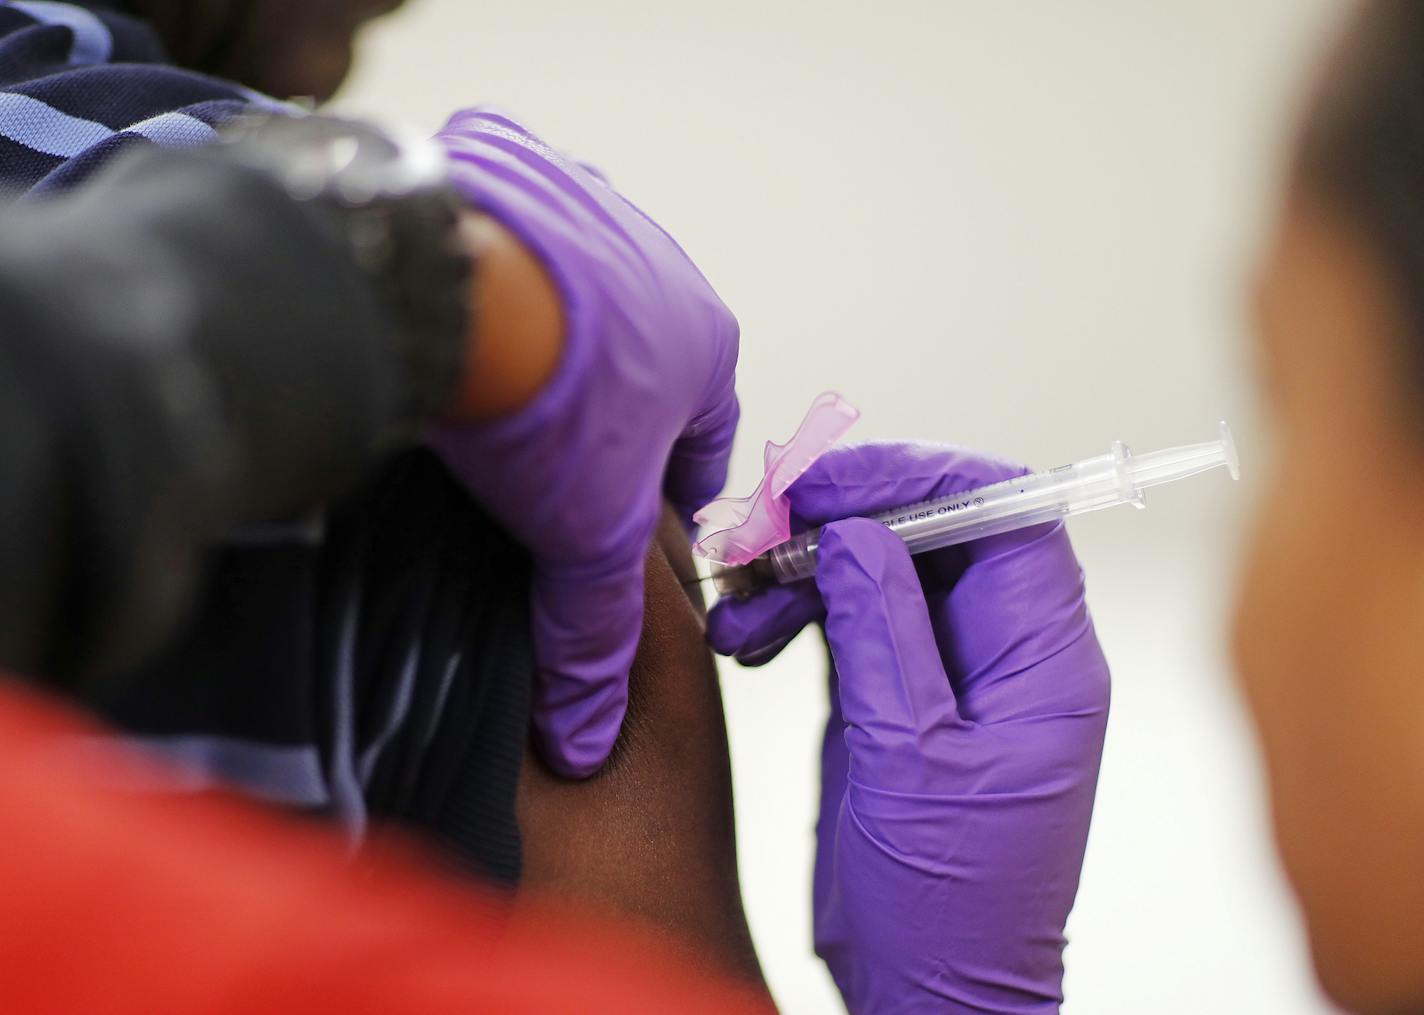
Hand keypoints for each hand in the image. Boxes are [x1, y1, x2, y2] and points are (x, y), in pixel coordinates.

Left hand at [431, 110, 738, 777]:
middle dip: (607, 416)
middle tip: (550, 465)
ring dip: (548, 341)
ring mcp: (584, 206)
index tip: (639, 522)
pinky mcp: (506, 169)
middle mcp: (660, 262)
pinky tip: (444, 325)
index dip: (674, 492)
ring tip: (489, 397)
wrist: (448, 282)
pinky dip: (485, 276)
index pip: (704, 436)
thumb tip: (589, 738)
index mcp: (706, 340)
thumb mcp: (584, 536)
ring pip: (574, 297)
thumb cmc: (548, 402)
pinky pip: (505, 231)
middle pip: (639, 363)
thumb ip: (594, 633)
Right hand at [708, 443, 1109, 1012]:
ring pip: (880, 569)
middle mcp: (1002, 653)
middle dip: (843, 517)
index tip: (833, 482)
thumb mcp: (909, 762)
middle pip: (932, 531)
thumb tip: (861, 533)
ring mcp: (947, 672)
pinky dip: (794, 610)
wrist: (925, 990)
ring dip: (803, 567)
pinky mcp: (895, 695)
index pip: (1005, 514)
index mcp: (1043, 662)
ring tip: (738, 599)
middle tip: (763, 529)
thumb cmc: (948, 903)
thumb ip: (886, 637)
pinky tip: (746, 633)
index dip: (921, 478)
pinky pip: (849, 617)